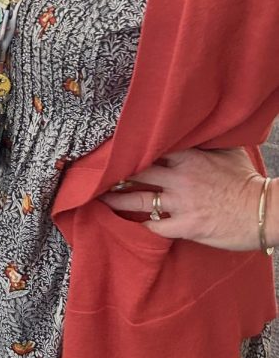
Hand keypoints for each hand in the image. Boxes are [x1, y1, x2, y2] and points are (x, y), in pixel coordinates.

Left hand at [100, 148, 264, 250]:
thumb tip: (193, 130)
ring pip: (140, 200)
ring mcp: (182, 203)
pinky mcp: (187, 226)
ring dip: (117, 200)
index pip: (150, 148)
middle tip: (94, 174)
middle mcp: (180, 177)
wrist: (265, 211)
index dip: (129, 149)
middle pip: (137, 172)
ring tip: (99, 199)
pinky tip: (127, 226)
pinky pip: (156, 227)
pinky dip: (141, 227)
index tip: (111, 149)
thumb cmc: (246, 181)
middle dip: (115, 173)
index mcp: (188, 156)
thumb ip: (204, 142)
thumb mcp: (226, 152)